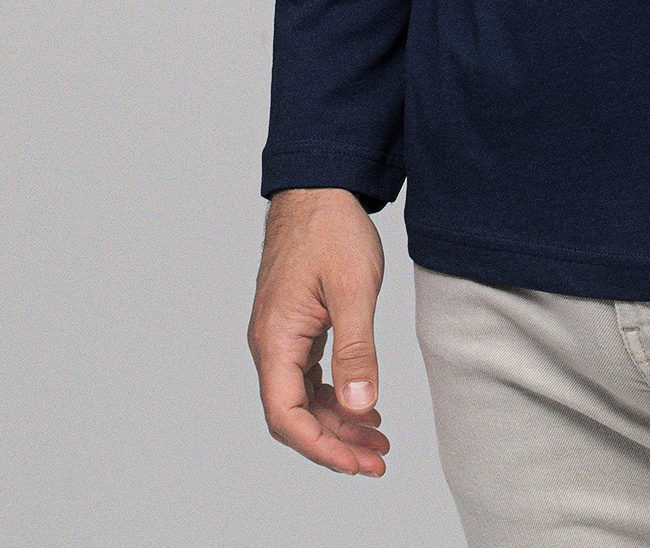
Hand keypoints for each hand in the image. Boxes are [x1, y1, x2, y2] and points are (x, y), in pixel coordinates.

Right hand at [247, 187, 390, 476]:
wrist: (319, 186)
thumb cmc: (331, 229)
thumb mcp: (354, 289)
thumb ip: (356, 351)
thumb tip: (361, 406)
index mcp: (276, 339)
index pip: (287, 416)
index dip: (322, 448)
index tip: (359, 463)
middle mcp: (270, 343)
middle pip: (294, 416)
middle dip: (335, 444)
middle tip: (377, 460)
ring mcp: (280, 336)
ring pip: (302, 399)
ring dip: (338, 423)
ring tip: (378, 439)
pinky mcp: (294, 327)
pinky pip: (308, 377)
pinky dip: (335, 396)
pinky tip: (363, 404)